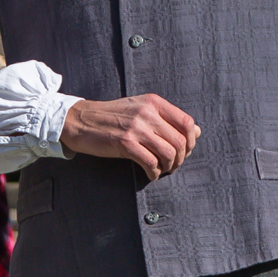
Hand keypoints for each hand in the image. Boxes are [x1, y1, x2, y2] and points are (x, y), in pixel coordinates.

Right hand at [60, 93, 200, 178]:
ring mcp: (136, 127)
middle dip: (180, 158)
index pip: (186, 122)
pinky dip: (154, 172)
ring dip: (168, 167)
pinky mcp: (125, 143)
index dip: (190, 141)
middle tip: (172, 165)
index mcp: (154, 102)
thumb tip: (196, 131)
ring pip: (168, 153)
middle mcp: (147, 113)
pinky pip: (150, 162)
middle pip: (179, 141)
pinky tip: (150, 174)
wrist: (81, 120)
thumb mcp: (140, 109)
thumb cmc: (112, 117)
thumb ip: (167, 119)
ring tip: (161, 170)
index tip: (184, 151)